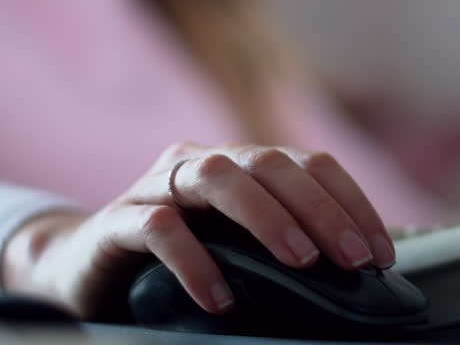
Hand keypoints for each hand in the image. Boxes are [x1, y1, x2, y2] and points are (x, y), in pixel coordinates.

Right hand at [0, 142, 397, 319]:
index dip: (349, 203)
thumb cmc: (171, 262)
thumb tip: (357, 275)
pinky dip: (195, 260)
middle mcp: (199, 163)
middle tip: (353, 259)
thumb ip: (282, 248)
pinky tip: (220, 296)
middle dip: (320, 208)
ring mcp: (156, 187)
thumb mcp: (234, 250)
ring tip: (300, 262)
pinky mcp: (117, 222)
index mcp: (239, 165)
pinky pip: (159, 228)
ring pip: (216, 177)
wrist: (77, 269)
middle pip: (268, 163)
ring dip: (266, 217)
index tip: (381, 253)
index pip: (307, 164)